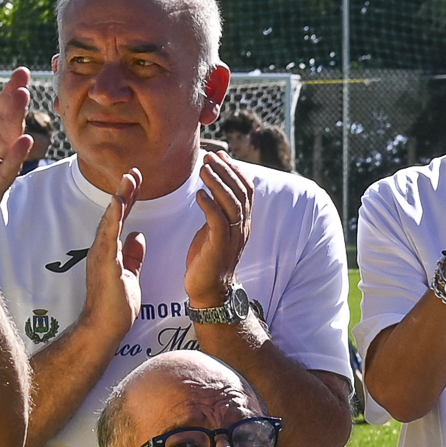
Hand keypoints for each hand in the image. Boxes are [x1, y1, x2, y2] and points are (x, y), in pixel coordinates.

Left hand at [0, 69, 34, 274]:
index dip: (5, 95)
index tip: (19, 73)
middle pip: (3, 125)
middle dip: (12, 102)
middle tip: (21, 78)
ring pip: (6, 144)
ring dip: (15, 121)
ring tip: (22, 97)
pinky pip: (5, 174)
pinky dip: (15, 159)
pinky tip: (25, 142)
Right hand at [81, 169, 143, 337]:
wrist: (103, 330)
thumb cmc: (115, 308)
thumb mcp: (130, 276)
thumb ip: (133, 256)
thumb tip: (138, 237)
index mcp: (110, 253)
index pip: (120, 221)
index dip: (128, 201)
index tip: (135, 183)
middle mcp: (103, 250)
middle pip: (114, 215)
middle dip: (124, 192)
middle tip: (134, 172)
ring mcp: (101, 255)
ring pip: (110, 220)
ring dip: (120, 198)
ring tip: (129, 178)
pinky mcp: (104, 263)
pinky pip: (109, 235)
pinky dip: (113, 217)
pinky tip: (119, 201)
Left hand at [186, 152, 251, 307]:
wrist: (208, 291)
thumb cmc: (207, 259)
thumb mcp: (214, 230)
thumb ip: (217, 210)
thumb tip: (212, 189)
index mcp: (243, 223)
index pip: (246, 190)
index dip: (235, 170)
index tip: (220, 155)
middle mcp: (242, 229)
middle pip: (241, 193)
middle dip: (226, 171)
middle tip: (210, 157)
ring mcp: (233, 239)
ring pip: (232, 204)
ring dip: (217, 183)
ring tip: (203, 169)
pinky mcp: (219, 248)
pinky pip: (218, 222)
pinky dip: (209, 205)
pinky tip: (199, 194)